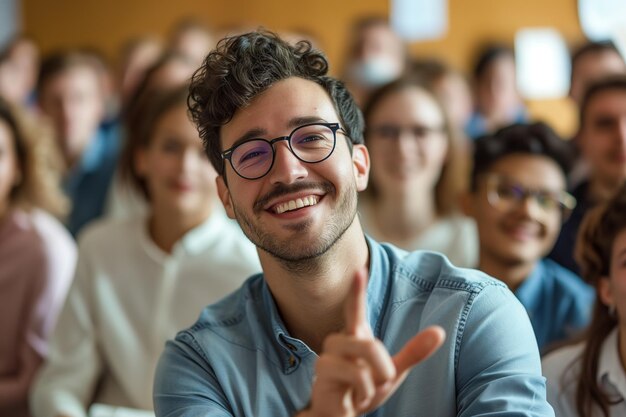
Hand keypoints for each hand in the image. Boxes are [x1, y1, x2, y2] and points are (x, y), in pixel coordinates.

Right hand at [301, 269, 445, 416]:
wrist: (341, 416)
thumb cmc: (362, 390)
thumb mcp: (393, 372)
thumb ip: (413, 353)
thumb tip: (440, 332)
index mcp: (356, 336)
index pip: (355, 309)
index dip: (357, 290)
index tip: (359, 270)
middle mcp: (339, 340)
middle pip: (370, 342)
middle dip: (383, 366)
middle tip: (379, 383)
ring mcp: (328, 355)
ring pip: (364, 354)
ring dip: (374, 379)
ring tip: (362, 392)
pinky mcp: (322, 371)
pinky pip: (356, 375)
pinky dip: (363, 392)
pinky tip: (351, 399)